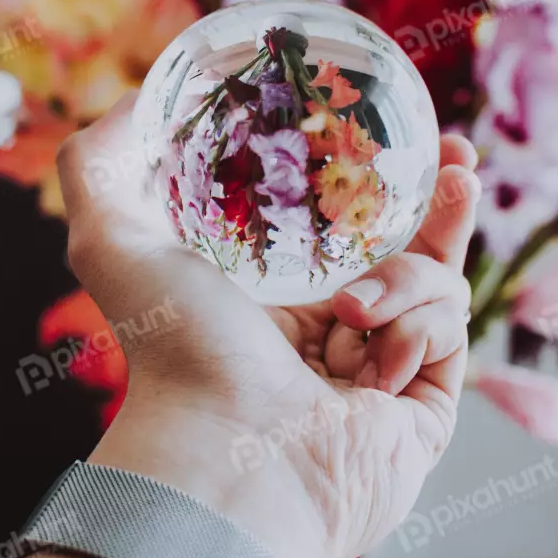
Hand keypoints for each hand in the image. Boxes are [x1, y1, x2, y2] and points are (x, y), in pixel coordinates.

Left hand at [58, 94, 479, 557]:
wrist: (229, 458)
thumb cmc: (174, 353)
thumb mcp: (116, 240)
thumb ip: (101, 166)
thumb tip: (131, 99)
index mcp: (281, 310)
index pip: (347, 238)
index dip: (377, 188)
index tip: (401, 136)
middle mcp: (338, 344)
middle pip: (412, 257)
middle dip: (442, 206)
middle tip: (456, 158)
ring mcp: (387, 379)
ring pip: (435, 288)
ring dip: (402, 283)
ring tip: (351, 312)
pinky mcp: (427, 413)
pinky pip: (449, 334)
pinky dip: (415, 332)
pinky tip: (374, 363)